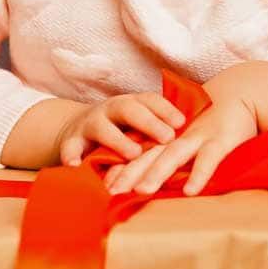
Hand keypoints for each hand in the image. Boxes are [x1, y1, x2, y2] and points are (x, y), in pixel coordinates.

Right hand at [56, 91, 188, 167]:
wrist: (78, 129)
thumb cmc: (121, 131)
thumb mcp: (139, 126)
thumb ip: (160, 130)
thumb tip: (198, 137)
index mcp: (131, 104)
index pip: (150, 101)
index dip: (166, 110)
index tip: (182, 123)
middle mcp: (111, 110)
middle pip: (129, 109)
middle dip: (149, 122)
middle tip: (167, 138)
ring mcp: (90, 124)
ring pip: (102, 127)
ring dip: (118, 140)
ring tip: (134, 154)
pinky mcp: (71, 140)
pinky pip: (69, 147)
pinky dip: (71, 155)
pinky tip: (76, 167)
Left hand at [102, 91, 259, 196]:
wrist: (242, 93)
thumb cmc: (212, 121)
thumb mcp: (187, 138)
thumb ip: (170, 156)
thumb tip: (149, 182)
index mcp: (167, 135)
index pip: (138, 153)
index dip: (122, 169)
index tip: (106, 188)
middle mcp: (177, 136)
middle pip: (149, 155)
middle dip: (130, 173)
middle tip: (114, 193)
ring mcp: (198, 136)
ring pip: (173, 155)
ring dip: (157, 172)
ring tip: (142, 191)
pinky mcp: (221, 140)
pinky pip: (208, 159)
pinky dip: (199, 174)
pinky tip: (190, 191)